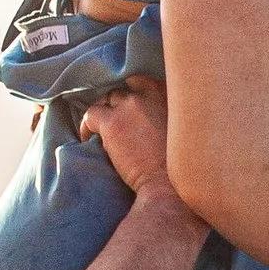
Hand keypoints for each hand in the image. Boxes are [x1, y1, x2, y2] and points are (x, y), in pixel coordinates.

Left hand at [79, 80, 175, 201]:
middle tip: (114, 122)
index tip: (130, 109)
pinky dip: (86, 126)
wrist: (169, 187)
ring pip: (106, 100)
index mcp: (170, 96)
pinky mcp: (112, 123)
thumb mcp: (182, 132)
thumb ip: (169, 117)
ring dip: (103, 114)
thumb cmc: (179, 168)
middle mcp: (150, 94)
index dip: (133, 94)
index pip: (144, 82)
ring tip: (101, 132)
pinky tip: (88, 139)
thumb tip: (151, 119)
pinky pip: (90, 115)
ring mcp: (129, 107)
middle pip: (123, 90)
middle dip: (117, 104)